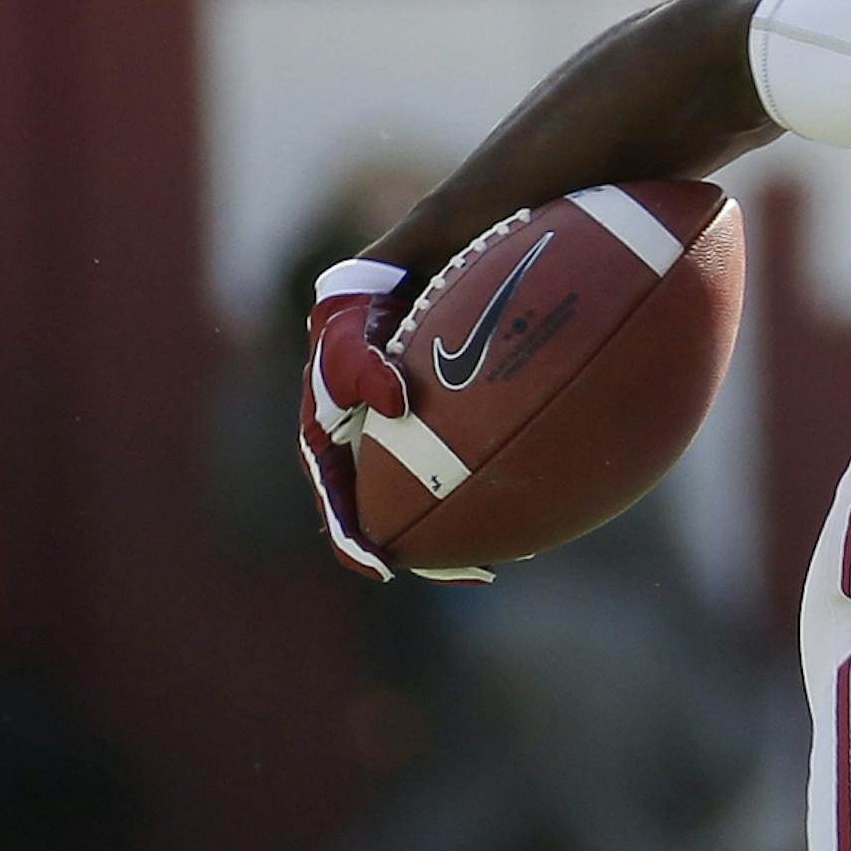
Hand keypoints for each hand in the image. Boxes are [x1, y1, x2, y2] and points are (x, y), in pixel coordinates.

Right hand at [297, 257, 496, 584]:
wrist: (402, 278)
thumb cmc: (367, 308)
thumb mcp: (350, 331)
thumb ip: (361, 364)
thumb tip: (393, 405)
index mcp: (326, 441)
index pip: (336, 504)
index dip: (355, 541)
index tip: (382, 568)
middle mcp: (362, 452)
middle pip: (388, 517)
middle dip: (424, 551)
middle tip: (470, 572)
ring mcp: (398, 445)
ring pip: (425, 502)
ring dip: (457, 533)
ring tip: (502, 556)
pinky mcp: (433, 434)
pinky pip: (456, 473)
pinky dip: (482, 492)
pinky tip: (524, 504)